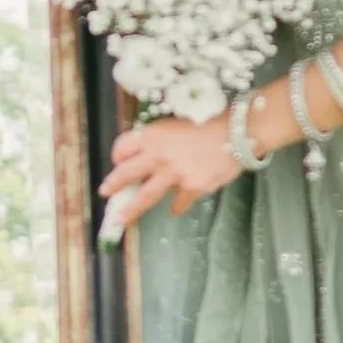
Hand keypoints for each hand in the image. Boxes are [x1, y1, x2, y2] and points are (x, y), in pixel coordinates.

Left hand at [100, 110, 241, 235]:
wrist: (238, 132)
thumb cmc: (210, 123)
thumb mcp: (177, 124)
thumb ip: (161, 141)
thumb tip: (151, 157)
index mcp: (153, 135)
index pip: (123, 147)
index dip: (118, 156)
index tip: (118, 163)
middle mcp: (158, 155)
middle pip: (126, 173)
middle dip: (113, 184)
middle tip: (105, 192)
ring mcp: (173, 174)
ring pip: (145, 196)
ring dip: (131, 209)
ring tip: (121, 219)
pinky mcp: (191, 187)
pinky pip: (177, 203)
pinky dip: (176, 206)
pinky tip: (175, 208)